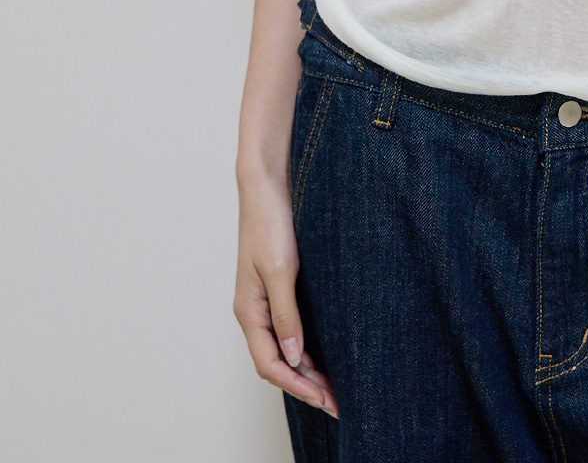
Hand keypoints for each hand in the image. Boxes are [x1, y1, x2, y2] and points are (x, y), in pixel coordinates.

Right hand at [234, 169, 338, 420]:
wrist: (267, 185)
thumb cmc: (270, 222)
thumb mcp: (281, 270)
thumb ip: (285, 315)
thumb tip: (292, 356)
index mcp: (249, 311)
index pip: (269, 364)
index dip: (297, 387)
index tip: (325, 400)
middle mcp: (253, 311)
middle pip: (276, 362)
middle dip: (305, 385)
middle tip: (338, 402)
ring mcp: (263, 301)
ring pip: (282, 348)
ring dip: (306, 370)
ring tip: (334, 386)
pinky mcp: (276, 288)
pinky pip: (287, 329)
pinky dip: (304, 347)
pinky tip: (323, 353)